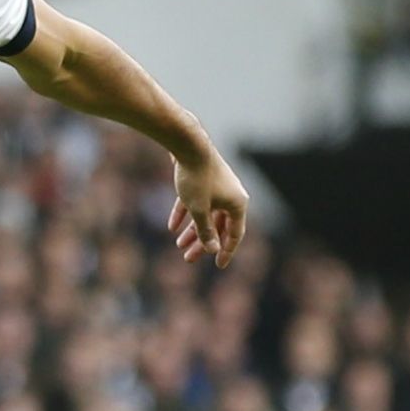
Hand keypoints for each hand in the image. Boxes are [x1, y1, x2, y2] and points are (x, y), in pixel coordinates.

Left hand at [168, 148, 248, 268]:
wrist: (188, 145)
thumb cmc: (196, 178)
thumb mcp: (199, 209)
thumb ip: (205, 230)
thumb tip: (212, 249)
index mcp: (238, 205)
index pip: (235, 234)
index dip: (226, 251)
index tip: (218, 265)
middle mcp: (231, 196)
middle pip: (218, 226)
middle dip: (203, 243)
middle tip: (189, 259)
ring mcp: (217, 188)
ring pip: (206, 215)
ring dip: (193, 230)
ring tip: (179, 245)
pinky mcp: (203, 181)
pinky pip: (195, 203)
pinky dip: (185, 213)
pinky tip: (171, 227)